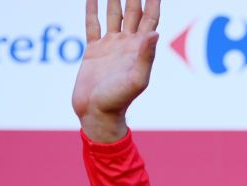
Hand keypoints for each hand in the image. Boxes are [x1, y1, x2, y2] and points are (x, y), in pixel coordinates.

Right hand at [71, 0, 160, 142]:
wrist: (97, 114)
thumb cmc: (119, 101)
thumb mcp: (137, 79)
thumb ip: (146, 57)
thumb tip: (154, 33)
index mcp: (140, 49)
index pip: (150, 18)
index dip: (153, 2)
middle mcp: (127, 44)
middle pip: (133, 11)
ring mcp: (111, 46)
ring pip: (113, 14)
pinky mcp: (94, 50)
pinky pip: (93, 24)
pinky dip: (92, 9)